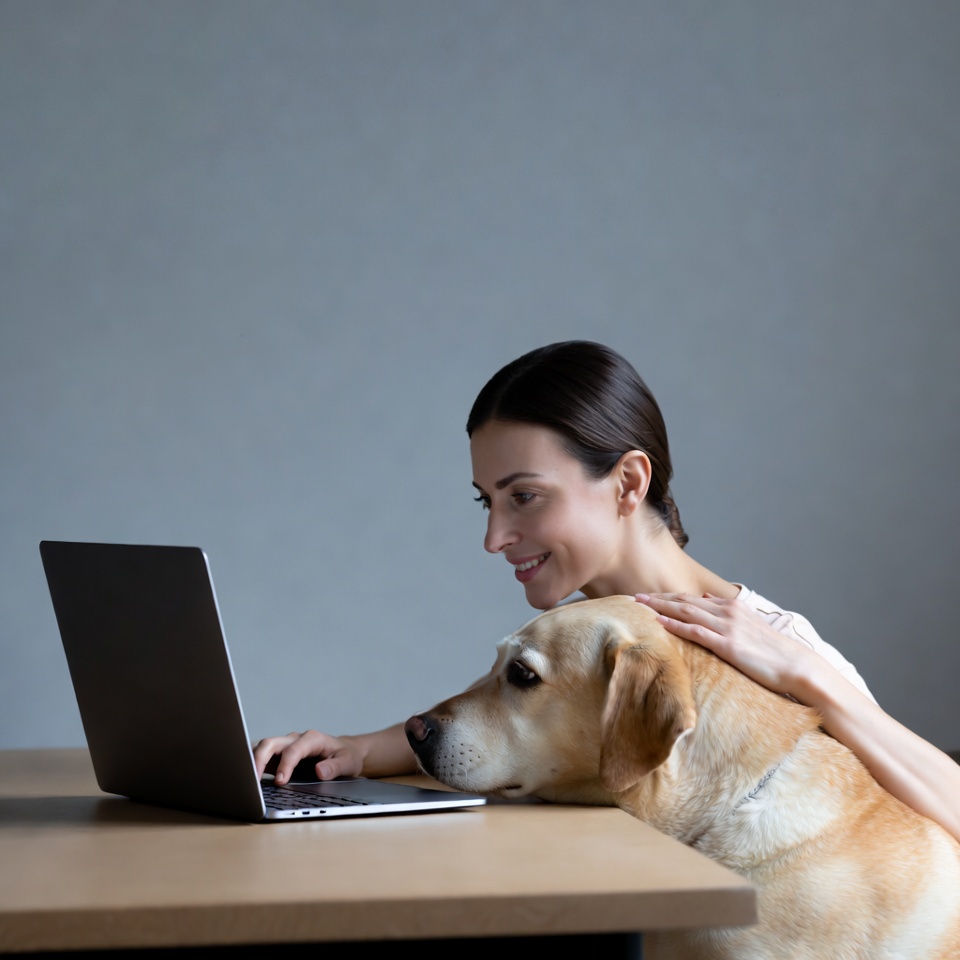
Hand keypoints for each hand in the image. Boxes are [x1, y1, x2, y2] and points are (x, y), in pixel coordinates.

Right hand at [252, 730, 364, 783]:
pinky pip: (263, 757)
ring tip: (246, 781)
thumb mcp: (347, 762)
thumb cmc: (345, 756)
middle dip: (259, 759)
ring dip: (252, 761)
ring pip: (263, 748)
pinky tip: (250, 780)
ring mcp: (285, 746)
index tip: (281, 781)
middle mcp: (295, 739)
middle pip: (271, 743)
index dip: (285, 765)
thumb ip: (334, 767)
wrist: (344, 752)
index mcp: (312, 739)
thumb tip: (320, 771)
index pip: (293, 750)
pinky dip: (254, 766)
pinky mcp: (279, 756)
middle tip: (253, 779)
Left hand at [635, 592, 820, 699]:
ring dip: (660, 607)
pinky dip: (675, 625)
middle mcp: (727, 612)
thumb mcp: (750, 623)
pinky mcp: (728, 645)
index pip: (692, 598)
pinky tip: (659, 622)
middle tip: (634, 596)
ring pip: (686, 612)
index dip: (668, 596)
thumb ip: (727, 610)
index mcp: (732, 606)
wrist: (797, 666)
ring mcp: (727, 627)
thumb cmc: (774, 650)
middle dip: (658, 598)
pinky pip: (696, 632)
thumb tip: (707, 596)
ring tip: (639, 605)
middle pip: (684, 601)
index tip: (649, 596)